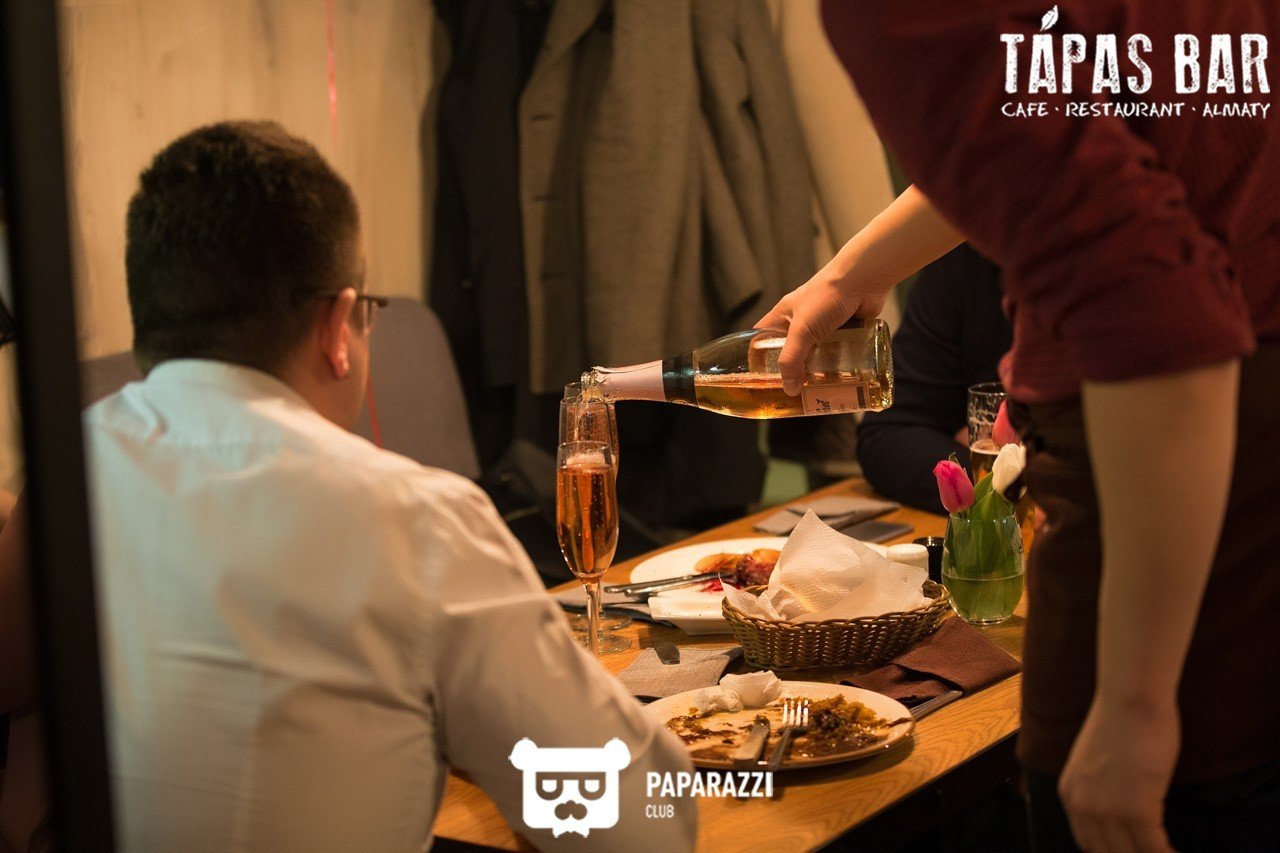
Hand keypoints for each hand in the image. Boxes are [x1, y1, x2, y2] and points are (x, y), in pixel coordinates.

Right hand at [754, 270, 888, 394]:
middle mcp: (802, 320)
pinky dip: (838, 365)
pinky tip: (840, 380)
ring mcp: (825, 326)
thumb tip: (790, 390)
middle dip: (792, 371)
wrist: (864, 279)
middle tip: (791, 393)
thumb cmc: (827, 297)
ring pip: (816, 354)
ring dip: (816, 371)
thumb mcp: (802, 329)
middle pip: (791, 350)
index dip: (757, 355)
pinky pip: (838, 351)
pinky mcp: (846, 330)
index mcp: (784, 315)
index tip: (758, 377)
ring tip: (816, 393)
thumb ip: (792, 359)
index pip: (762, 336)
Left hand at [1058, 696, 1178, 851]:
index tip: (1131, 851)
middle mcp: (1082, 807)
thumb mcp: (1096, 763)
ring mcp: (1108, 811)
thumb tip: (1119, 808)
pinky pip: (1154, 848)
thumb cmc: (1120, 722)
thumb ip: (1100, 790)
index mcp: (1070, 795)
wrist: (1130, 700)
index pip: (1087, 843)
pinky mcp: (1137, 810)